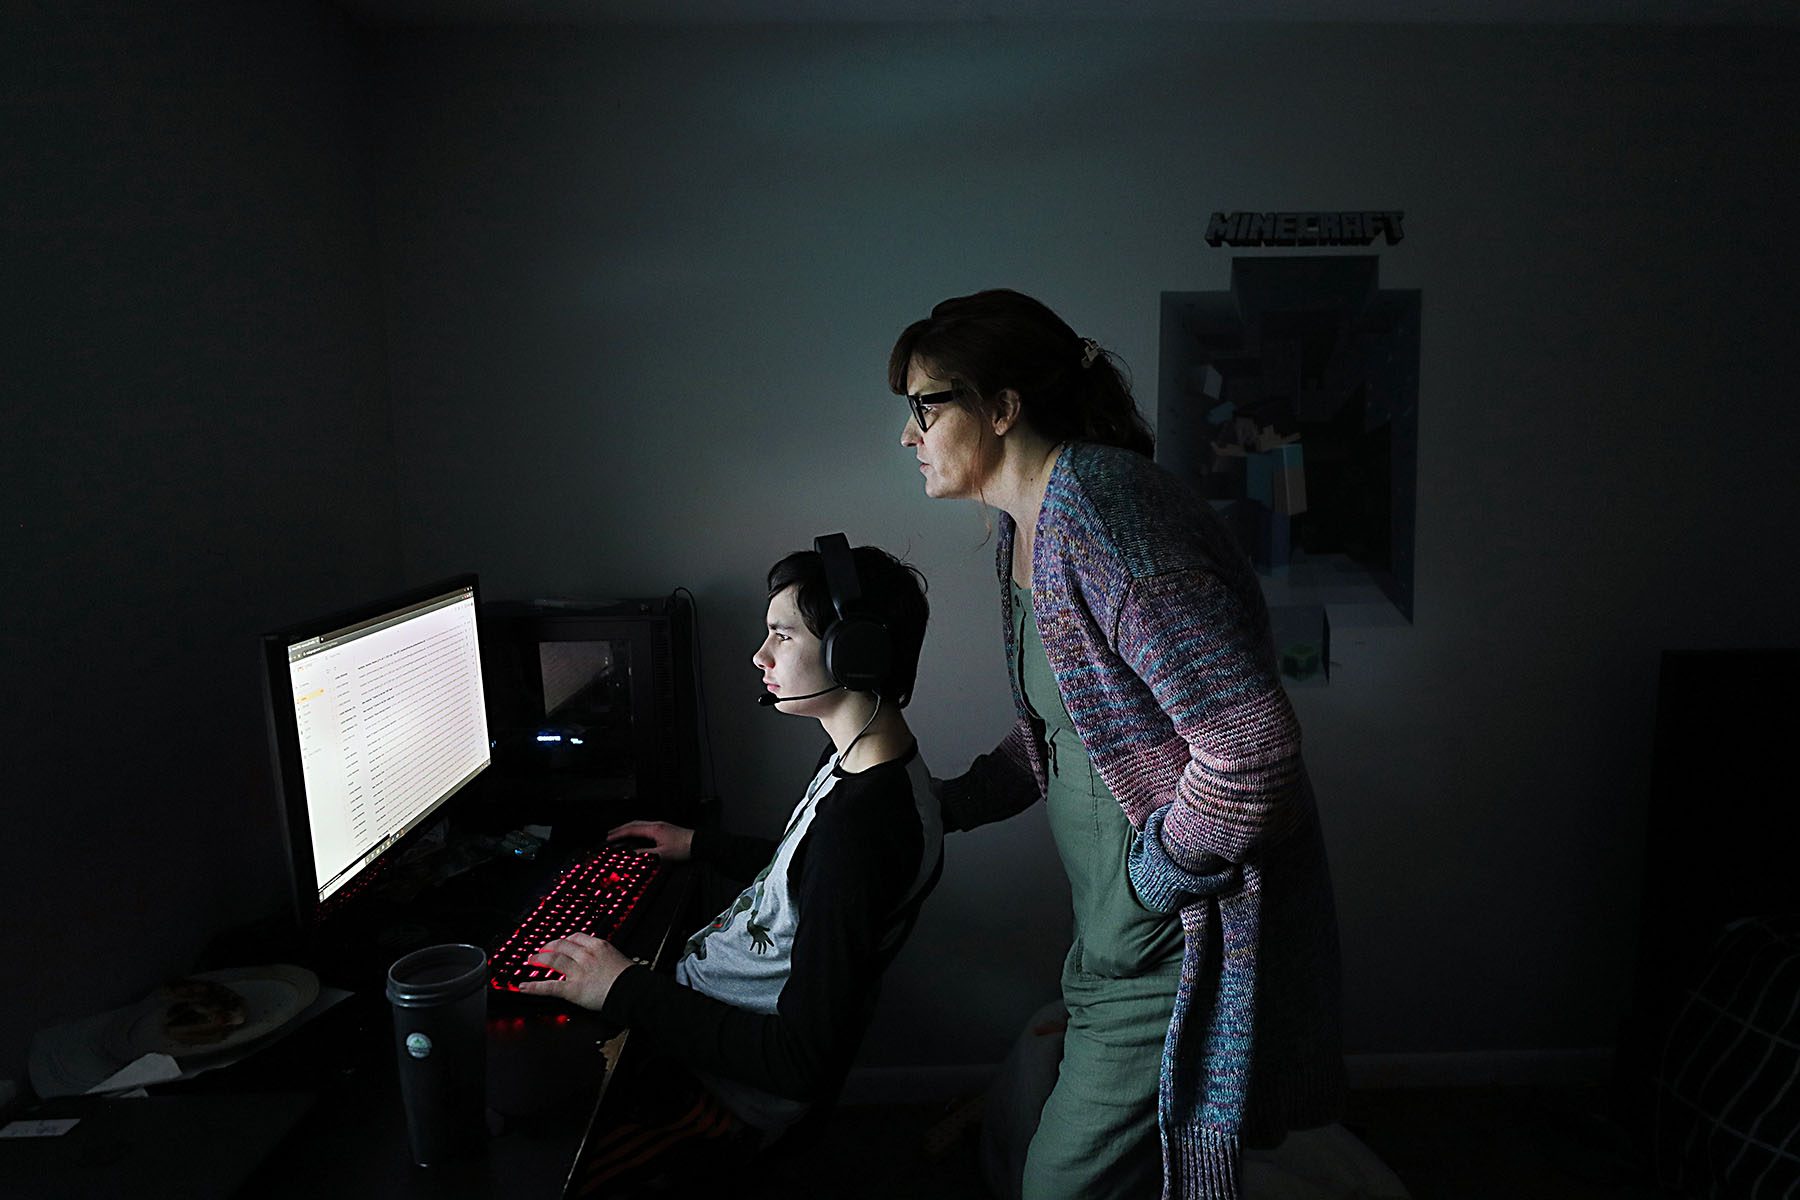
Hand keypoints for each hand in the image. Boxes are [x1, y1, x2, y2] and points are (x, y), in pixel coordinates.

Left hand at [517, 932, 634, 1009]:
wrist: (633, 991)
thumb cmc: (630, 978)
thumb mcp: (619, 958)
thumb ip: (605, 956)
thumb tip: (602, 960)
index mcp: (598, 946)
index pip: (575, 937)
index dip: (564, 940)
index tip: (559, 943)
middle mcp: (585, 955)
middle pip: (561, 946)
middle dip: (548, 947)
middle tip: (540, 950)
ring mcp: (578, 971)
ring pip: (552, 960)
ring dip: (538, 959)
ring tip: (531, 960)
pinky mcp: (573, 989)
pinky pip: (549, 986)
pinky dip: (534, 987)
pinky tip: (524, 986)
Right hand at [606, 819, 693, 861]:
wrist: (699, 843)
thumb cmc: (683, 848)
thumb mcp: (662, 855)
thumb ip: (645, 854)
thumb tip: (632, 855)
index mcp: (654, 829)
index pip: (632, 830)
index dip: (619, 834)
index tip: (609, 838)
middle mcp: (656, 825)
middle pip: (634, 824)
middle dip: (621, 829)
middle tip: (610, 834)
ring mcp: (661, 825)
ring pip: (640, 824)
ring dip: (628, 828)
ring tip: (620, 833)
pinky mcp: (665, 829)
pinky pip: (646, 826)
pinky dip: (637, 829)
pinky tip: (636, 835)